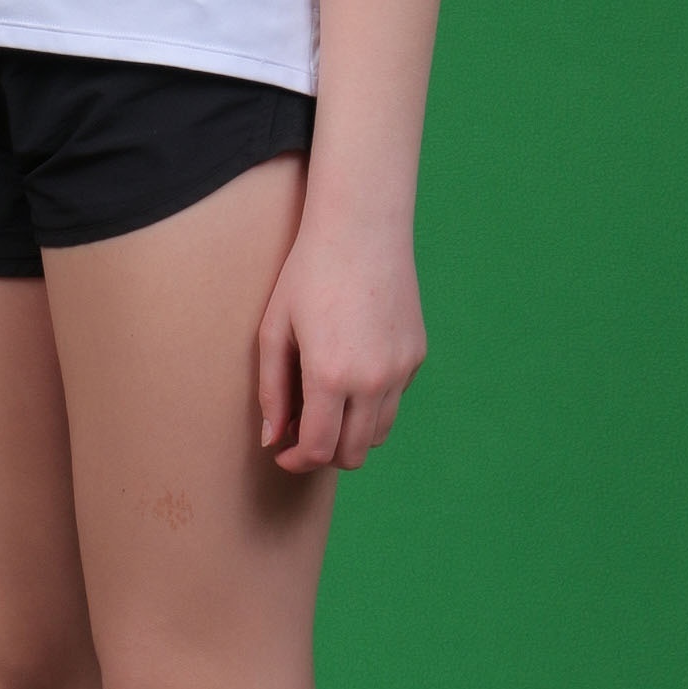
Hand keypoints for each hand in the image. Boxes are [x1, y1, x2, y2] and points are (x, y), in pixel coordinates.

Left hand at [256, 214, 425, 472]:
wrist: (361, 227)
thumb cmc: (308, 273)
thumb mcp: (275, 330)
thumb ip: (271, 391)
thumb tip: (273, 439)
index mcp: (331, 376)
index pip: (320, 449)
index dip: (297, 461)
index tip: (284, 453)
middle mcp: (373, 380)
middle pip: (353, 453)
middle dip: (324, 454)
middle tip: (302, 432)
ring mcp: (401, 369)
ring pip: (378, 433)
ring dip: (350, 432)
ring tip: (326, 404)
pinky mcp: (416, 355)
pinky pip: (394, 399)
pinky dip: (372, 402)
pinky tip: (352, 369)